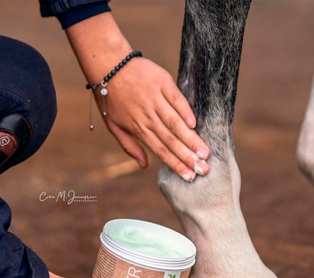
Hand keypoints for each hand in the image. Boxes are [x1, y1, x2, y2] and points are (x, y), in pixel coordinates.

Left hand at [99, 57, 210, 181]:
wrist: (108, 66)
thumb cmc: (111, 98)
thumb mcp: (113, 126)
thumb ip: (130, 146)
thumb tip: (143, 166)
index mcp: (138, 128)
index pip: (160, 150)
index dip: (175, 164)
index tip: (189, 176)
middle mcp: (147, 116)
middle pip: (170, 140)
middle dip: (188, 157)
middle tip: (203, 169)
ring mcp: (155, 99)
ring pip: (175, 123)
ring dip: (191, 139)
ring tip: (205, 152)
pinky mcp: (162, 83)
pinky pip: (176, 99)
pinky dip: (185, 111)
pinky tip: (195, 124)